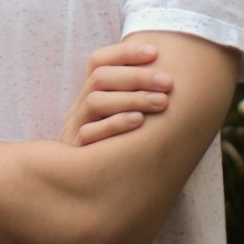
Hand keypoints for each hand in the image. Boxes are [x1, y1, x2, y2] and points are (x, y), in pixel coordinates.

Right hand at [58, 41, 172, 146]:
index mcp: (88, 94)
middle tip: (168, 81)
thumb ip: (132, 99)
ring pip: (96, 101)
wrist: (80, 192)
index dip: (125, 52)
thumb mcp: (116, 121)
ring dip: (131, 97)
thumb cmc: (110, 152)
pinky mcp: (76, 153)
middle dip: (136, 75)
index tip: (155, 51)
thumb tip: (168, 76)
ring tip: (162, 101)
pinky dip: (116, 123)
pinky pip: (91, 133)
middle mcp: (79, 108)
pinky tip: (140, 122)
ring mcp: (75, 129)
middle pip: (100, 77)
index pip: (98, 61)